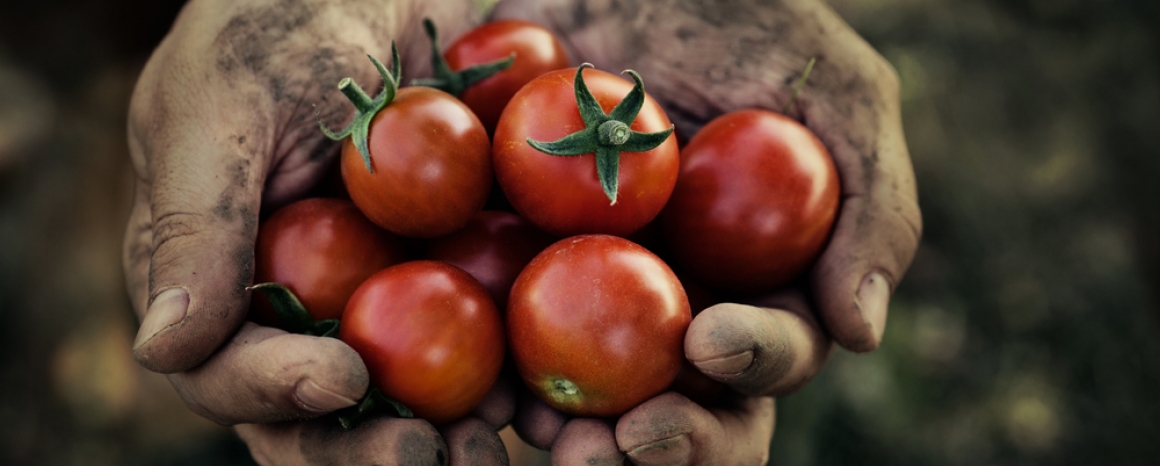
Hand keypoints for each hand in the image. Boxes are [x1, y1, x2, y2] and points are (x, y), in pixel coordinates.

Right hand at [122, 0, 510, 462]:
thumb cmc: (278, 25)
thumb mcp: (223, 105)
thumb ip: (194, 226)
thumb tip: (163, 350)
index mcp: (211, 280)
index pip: (222, 369)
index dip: (273, 390)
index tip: (340, 377)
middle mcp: (291, 308)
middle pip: (314, 412)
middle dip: (363, 448)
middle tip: (428, 456)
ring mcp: (375, 301)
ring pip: (398, 402)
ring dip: (442, 437)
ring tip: (489, 445)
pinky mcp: (451, 283)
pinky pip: (476, 350)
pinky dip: (507, 384)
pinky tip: (544, 404)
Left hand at [492, 0, 920, 462]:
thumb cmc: (741, 19)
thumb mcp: (834, 91)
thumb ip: (872, 205)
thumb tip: (860, 330)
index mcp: (760, 277)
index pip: (769, 350)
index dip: (751, 362)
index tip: (711, 339)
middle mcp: (681, 299)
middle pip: (685, 401)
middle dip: (666, 437)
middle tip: (625, 442)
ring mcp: (596, 292)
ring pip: (596, 395)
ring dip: (578, 433)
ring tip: (548, 433)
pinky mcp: (518, 268)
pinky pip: (507, 336)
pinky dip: (498, 372)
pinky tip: (488, 388)